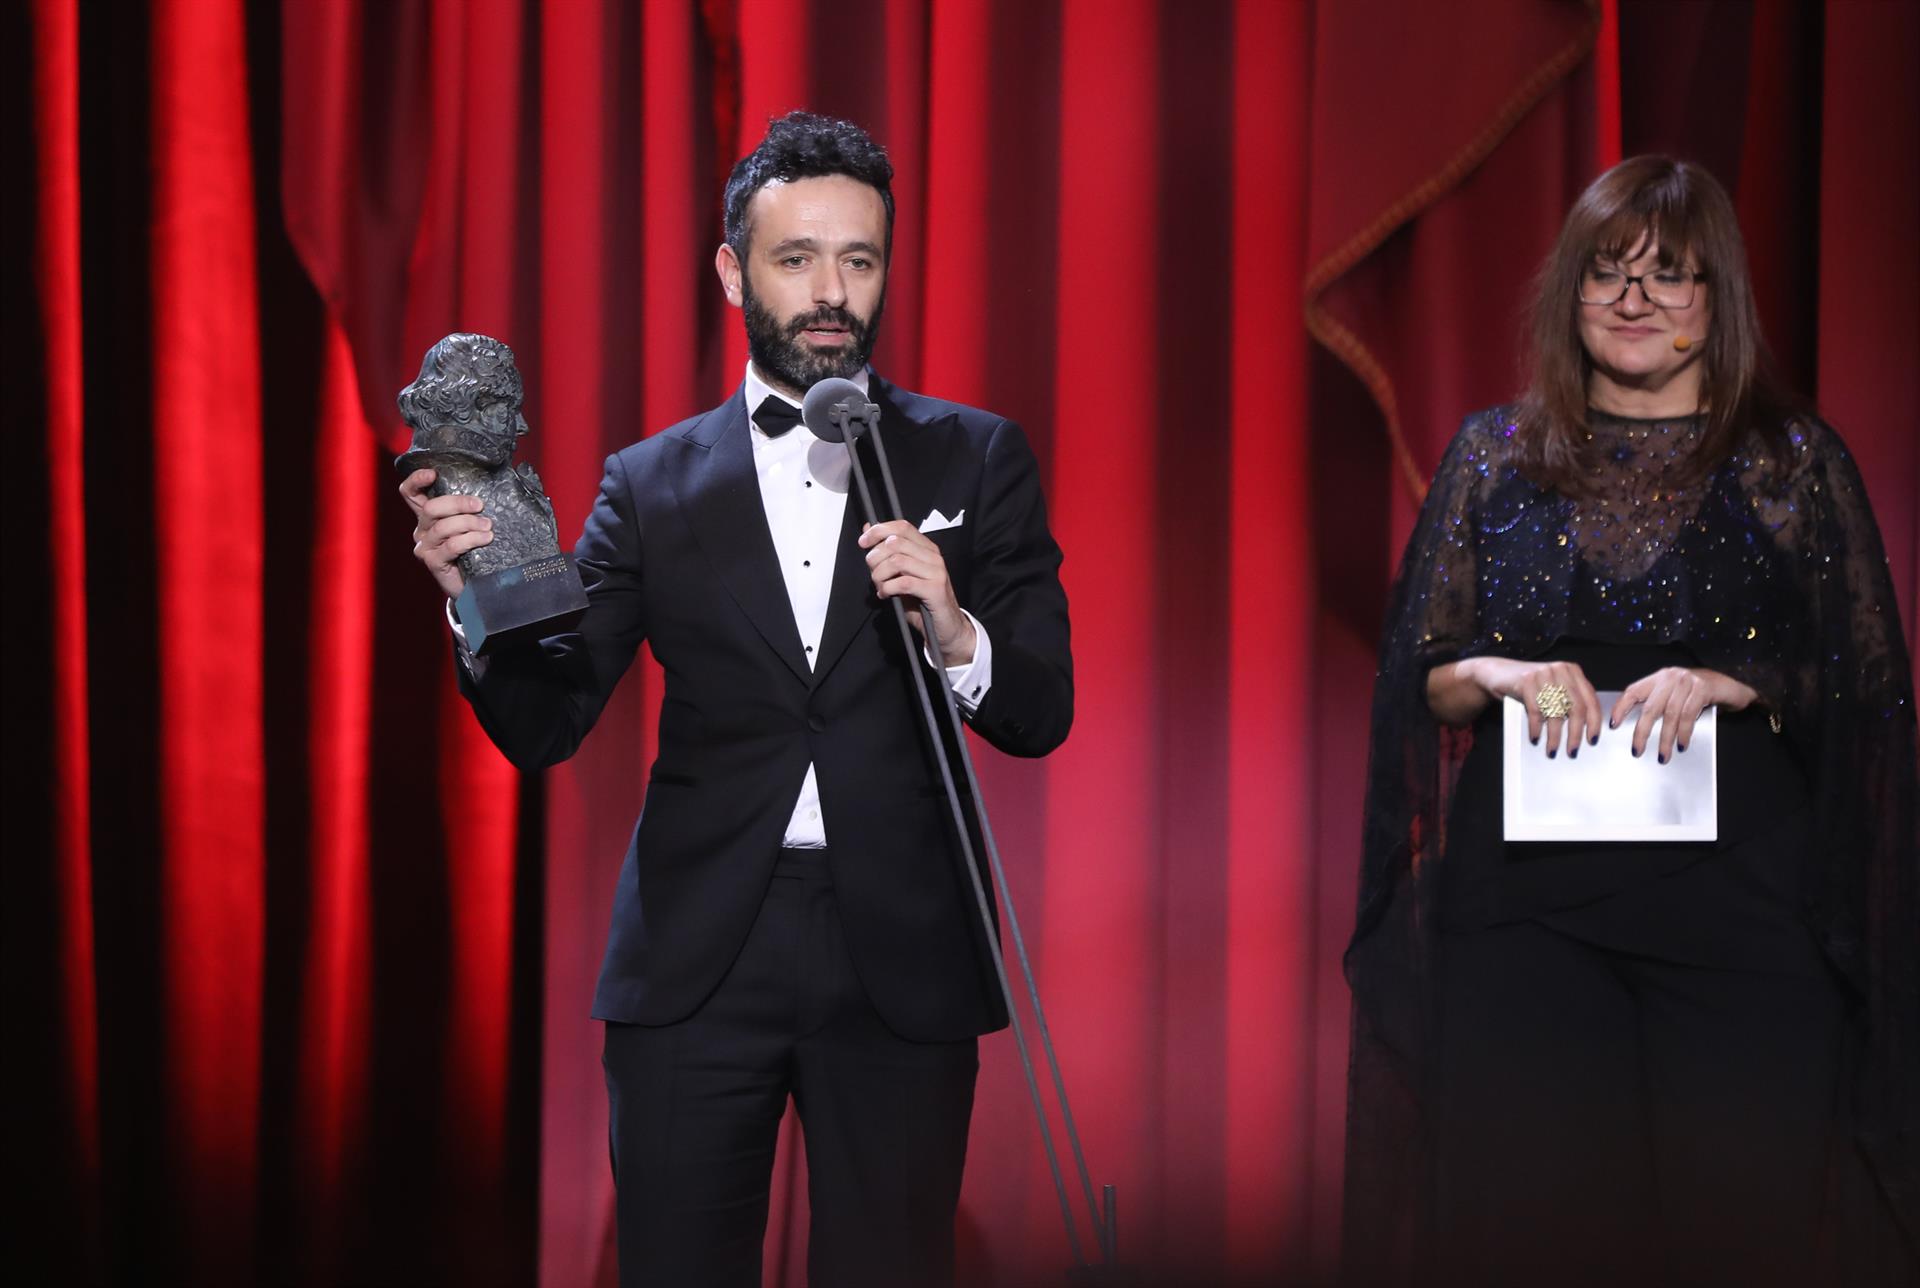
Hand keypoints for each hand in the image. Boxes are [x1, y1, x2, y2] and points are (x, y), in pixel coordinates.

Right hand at [400, 468, 491, 598]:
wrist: (474, 584)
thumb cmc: (476, 548)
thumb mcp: (473, 523)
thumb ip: (477, 505)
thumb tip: (509, 477)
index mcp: (428, 515)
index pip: (410, 493)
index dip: (416, 480)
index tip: (433, 474)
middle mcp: (423, 529)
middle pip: (431, 507)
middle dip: (457, 503)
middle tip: (480, 506)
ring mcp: (426, 546)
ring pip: (443, 526)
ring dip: (469, 523)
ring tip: (488, 527)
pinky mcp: (434, 562)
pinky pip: (451, 546)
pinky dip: (471, 539)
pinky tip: (486, 538)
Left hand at [858, 520, 975, 665]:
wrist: (946, 627)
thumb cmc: (923, 602)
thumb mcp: (902, 575)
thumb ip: (887, 554)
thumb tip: (868, 530)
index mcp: (926, 549)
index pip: (902, 527)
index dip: (879, 531)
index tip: (863, 542)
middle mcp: (933, 557)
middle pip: (895, 542)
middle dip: (875, 558)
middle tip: (873, 573)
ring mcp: (936, 572)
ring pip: (897, 561)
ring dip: (880, 575)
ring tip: (880, 586)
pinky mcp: (936, 590)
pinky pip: (903, 582)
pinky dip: (888, 589)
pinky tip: (886, 595)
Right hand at [1465, 656, 1603, 757]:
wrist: (1498, 673)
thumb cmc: (1528, 687)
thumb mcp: (1552, 690)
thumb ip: (1568, 701)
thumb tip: (1582, 732)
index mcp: (1573, 672)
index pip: (1591, 700)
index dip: (1594, 722)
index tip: (1592, 740)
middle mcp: (1561, 670)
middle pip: (1576, 707)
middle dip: (1575, 734)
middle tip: (1573, 750)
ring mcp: (1544, 674)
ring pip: (1556, 711)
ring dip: (1554, 736)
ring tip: (1552, 750)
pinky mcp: (1527, 680)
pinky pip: (1536, 710)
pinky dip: (1536, 728)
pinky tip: (1535, 737)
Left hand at [1609, 666, 1756, 762]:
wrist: (1733, 683)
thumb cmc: (1702, 692)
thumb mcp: (1677, 695)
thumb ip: (1660, 704)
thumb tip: (1640, 729)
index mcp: (1659, 678)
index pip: (1633, 691)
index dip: (1621, 708)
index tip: (1613, 725)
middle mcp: (1670, 677)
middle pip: (1650, 707)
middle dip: (1642, 732)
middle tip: (1637, 750)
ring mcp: (1687, 681)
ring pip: (1669, 714)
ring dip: (1665, 738)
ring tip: (1663, 755)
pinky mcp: (1703, 689)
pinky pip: (1688, 715)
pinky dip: (1684, 732)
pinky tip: (1681, 744)